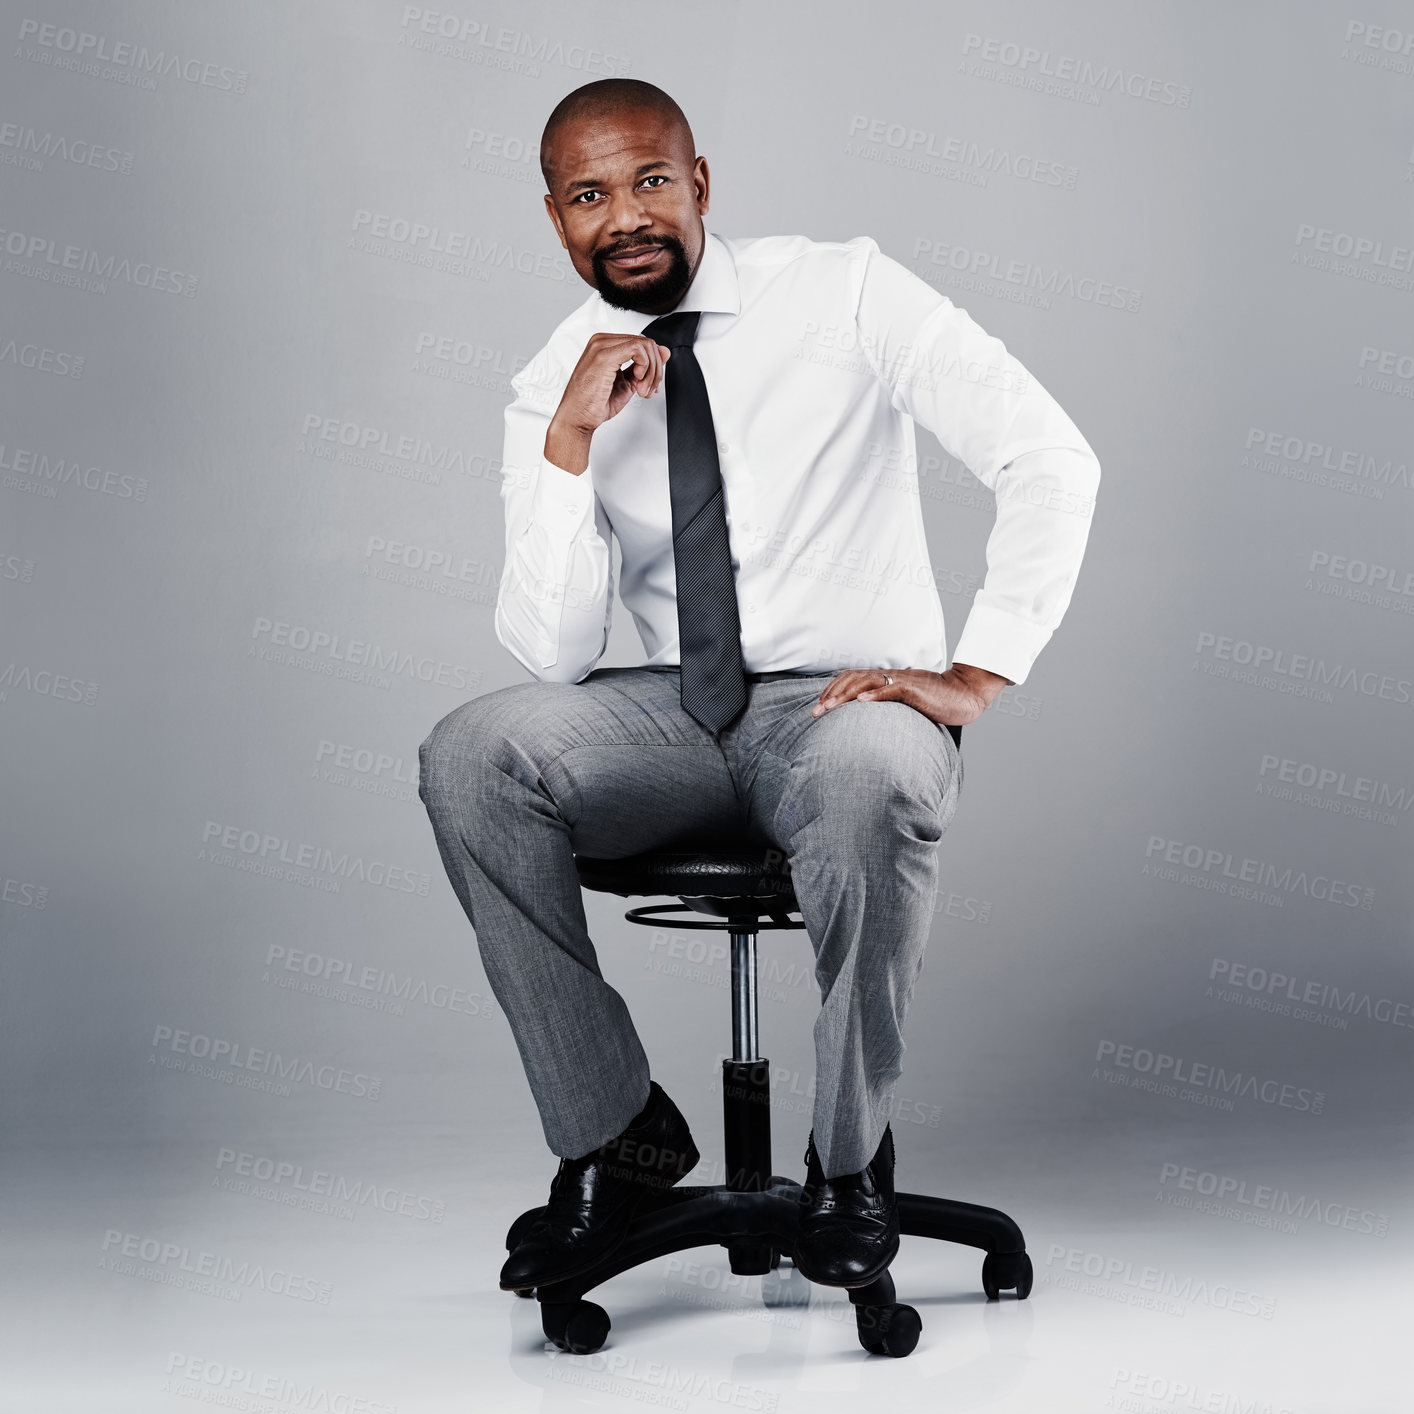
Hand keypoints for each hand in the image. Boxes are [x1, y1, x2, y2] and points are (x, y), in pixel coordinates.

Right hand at [545, 332, 670, 474]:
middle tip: (648, 389)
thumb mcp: (628, 382)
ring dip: (651, 372)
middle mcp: (602, 342)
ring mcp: (601, 346)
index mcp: (606, 345)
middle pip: (646, 343)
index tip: (650, 385)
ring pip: (645, 345)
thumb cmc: (594, 404)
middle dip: (655, 369)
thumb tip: (665, 352)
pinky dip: (645, 368)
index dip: (653, 365)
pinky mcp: (604, 355)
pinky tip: (637, 383)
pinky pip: (638, 349)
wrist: (578, 418)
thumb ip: (645, 366)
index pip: (641, 343)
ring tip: (643, 390)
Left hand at [810, 662, 1011, 724]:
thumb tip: (868, 714)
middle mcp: (890, 676)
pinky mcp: (914, 690)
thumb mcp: (906, 702)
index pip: (852, 677)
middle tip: (816, 712)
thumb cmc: (936, 701)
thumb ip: (888, 704)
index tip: (819, 705)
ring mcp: (901, 682)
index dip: (832, 689)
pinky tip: (861, 702)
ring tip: (829, 707)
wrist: (964, 695)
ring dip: (844, 695)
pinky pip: (892, 690)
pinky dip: (875, 694)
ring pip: (866, 682)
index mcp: (886, 679)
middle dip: (831, 694)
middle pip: (852, 678)